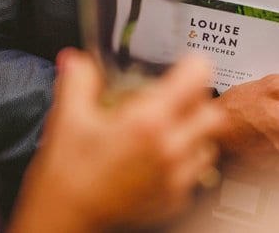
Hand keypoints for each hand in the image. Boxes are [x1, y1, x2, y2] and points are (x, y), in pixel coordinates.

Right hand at [11, 49, 222, 231]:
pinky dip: (184, 166)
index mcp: (148, 122)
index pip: (198, 77)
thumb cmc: (67, 174)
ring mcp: (177, 176)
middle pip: (213, 114)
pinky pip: (195, 175)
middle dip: (198, 106)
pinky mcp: (176, 199)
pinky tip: (158, 164)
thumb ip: (79, 81)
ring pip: (208, 146)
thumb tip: (80, 62)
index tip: (185, 68)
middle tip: (176, 106)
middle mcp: (170, 148)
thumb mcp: (67, 118)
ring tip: (166, 137)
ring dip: (194, 137)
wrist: (66, 219)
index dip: (193, 67)